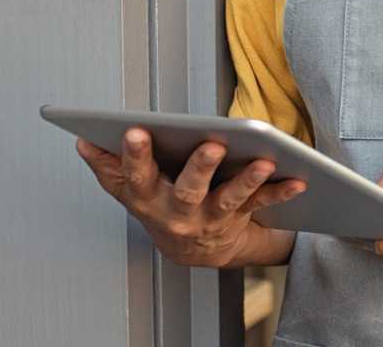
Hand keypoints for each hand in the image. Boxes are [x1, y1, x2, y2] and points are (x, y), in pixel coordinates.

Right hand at [74, 129, 304, 267]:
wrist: (193, 251)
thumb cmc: (161, 206)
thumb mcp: (131, 190)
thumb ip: (109, 166)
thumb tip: (83, 139)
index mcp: (148, 198)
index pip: (137, 176)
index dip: (134, 155)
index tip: (136, 130)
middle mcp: (178, 213)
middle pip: (188, 190)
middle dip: (200, 167)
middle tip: (212, 144)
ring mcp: (210, 219)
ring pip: (229, 200)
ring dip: (247, 181)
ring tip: (265, 162)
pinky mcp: (239, 219)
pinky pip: (261, 205)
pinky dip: (281, 192)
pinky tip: (299, 179)